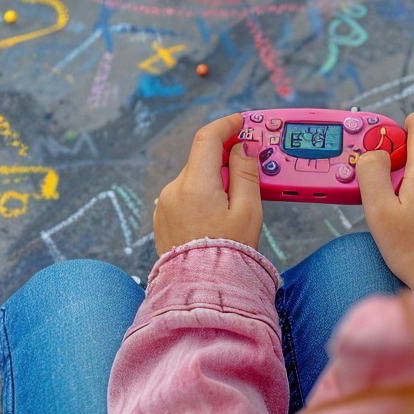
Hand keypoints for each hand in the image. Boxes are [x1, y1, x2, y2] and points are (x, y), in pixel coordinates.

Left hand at [154, 113, 262, 254]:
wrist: (202, 291)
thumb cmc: (229, 253)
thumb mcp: (248, 210)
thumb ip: (245, 173)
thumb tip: (243, 147)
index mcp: (195, 185)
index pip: (207, 138)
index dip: (226, 125)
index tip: (241, 123)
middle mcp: (174, 191)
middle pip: (201, 159)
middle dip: (224, 157)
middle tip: (249, 164)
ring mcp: (165, 205)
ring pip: (193, 179)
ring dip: (213, 179)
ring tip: (236, 201)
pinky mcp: (163, 219)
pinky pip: (184, 196)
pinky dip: (201, 196)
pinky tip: (216, 215)